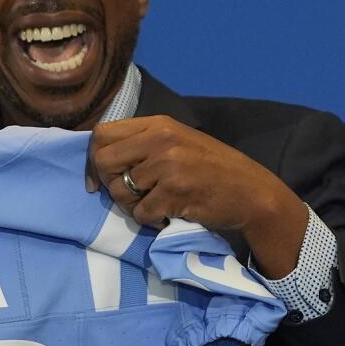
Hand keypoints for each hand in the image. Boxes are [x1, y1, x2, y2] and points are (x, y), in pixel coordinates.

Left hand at [85, 116, 308, 275]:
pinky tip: (169, 215)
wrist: (251, 192)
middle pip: (104, 162)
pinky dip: (151, 221)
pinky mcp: (174, 193)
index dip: (93, 160)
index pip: (102, 134)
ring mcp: (168, 166)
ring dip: (133, 207)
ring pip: (120, 192)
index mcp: (158, 124)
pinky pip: (140, 213)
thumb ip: (142, 145)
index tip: (98, 181)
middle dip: (110, 185)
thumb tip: (98, 161)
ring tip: (157, 205)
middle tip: (132, 196)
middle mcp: (160, 140)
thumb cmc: (212, 169)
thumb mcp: (177, 143)